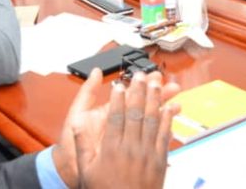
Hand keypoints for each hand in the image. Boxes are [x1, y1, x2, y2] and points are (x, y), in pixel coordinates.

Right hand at [71, 70, 178, 188]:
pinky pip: (164, 135)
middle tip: (140, 75)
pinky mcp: (160, 161)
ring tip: (155, 83)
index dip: (118, 98)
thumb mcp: (86, 169)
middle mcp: (131, 148)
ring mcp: (147, 154)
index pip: (115, 116)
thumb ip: (82, 144)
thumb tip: (76, 124)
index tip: (119, 84)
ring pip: (152, 120)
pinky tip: (169, 107)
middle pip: (135, 113)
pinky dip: (167, 119)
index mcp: (111, 148)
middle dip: (138, 91)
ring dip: (154, 99)